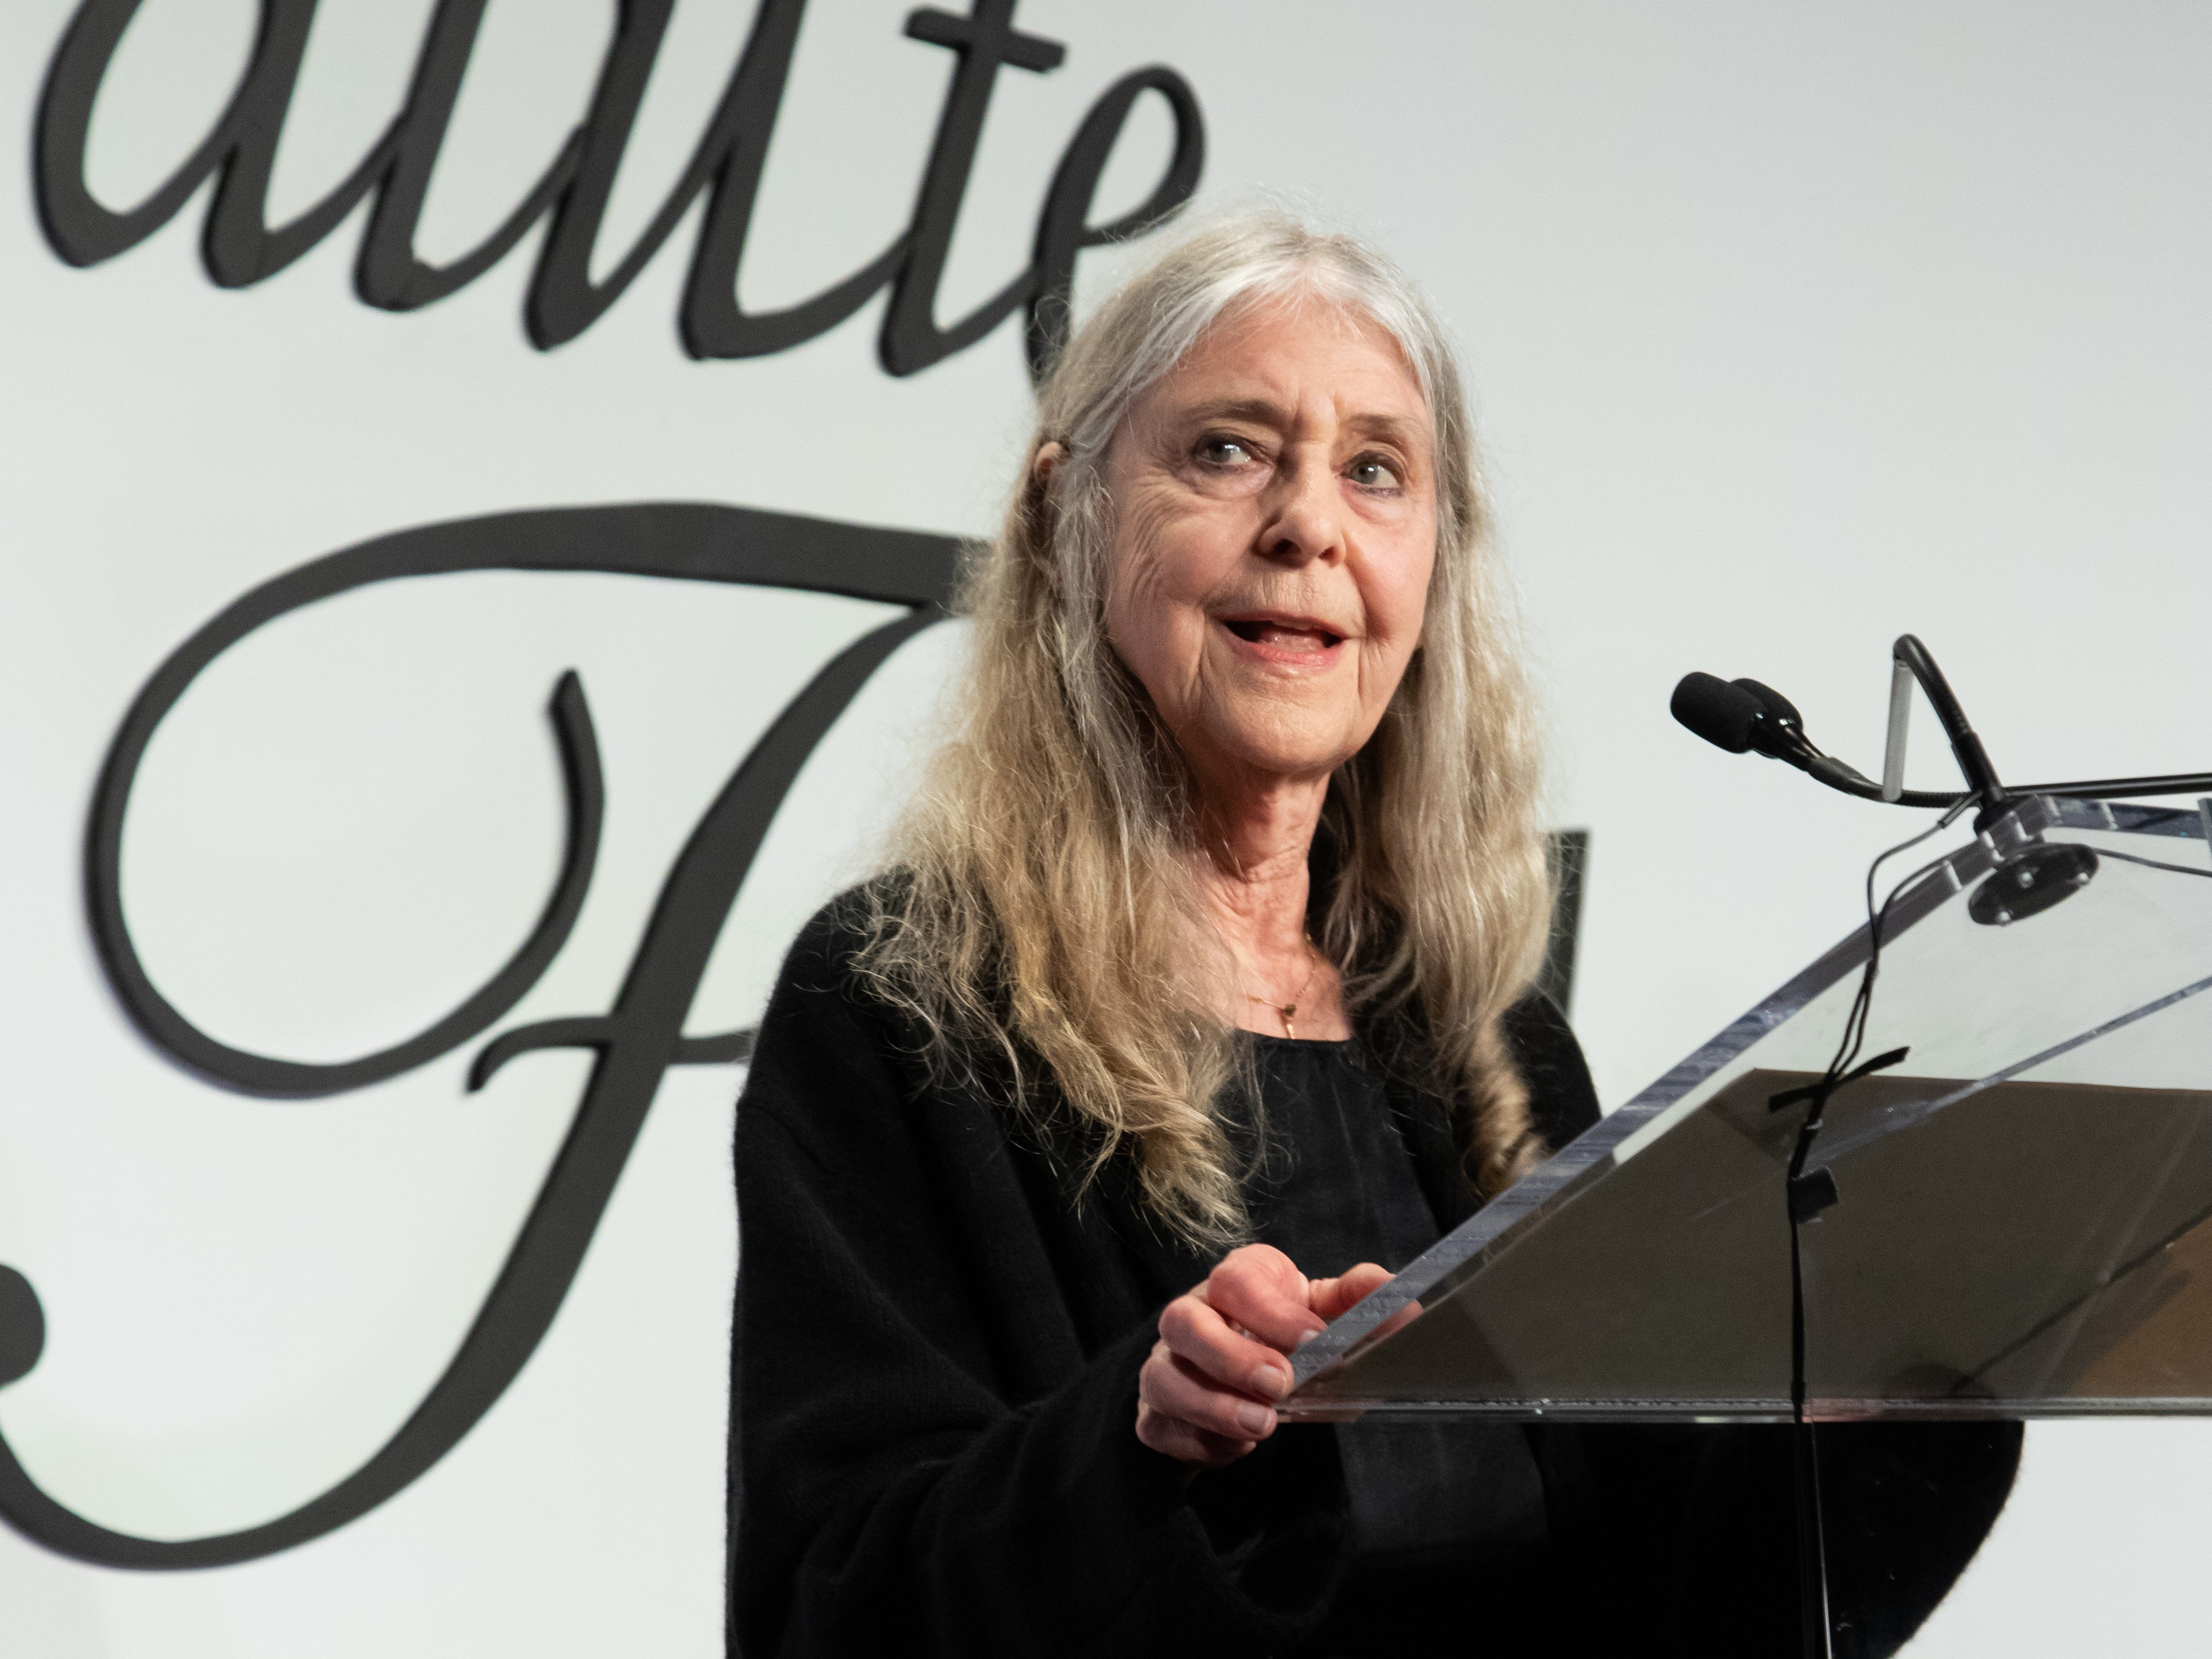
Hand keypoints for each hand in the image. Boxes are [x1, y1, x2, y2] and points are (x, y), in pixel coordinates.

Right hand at [1134, 1243, 1393, 1466]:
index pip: (1237, 1281)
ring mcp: (1165, 1363)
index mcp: (1234, 1280)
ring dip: (1210, 1404)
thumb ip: (1360, 1301)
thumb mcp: (1326, 1310)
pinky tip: (1237, 1448)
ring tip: (1262, 1425)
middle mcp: (1189, 1315)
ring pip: (1161, 1377)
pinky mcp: (1155, 1411)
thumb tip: (1398, 1298)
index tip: (1317, 1343)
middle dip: (1231, 1356)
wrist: (1249, 1370)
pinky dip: (1195, 1441)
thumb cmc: (1288, 1334)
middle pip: (1183, 1322)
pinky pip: (1158, 1427)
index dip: (1273, 1313)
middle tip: (1281, 1386)